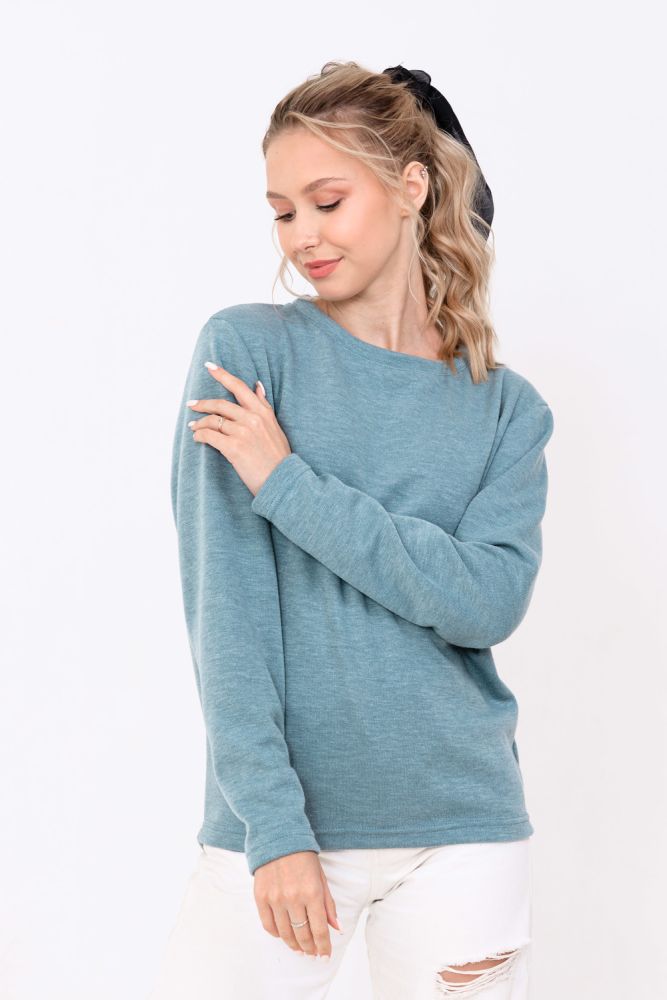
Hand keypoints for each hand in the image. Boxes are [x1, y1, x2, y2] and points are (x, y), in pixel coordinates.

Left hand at [187, 362, 290, 496]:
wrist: (282, 481)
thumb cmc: (278, 457)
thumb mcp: (275, 427)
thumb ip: (264, 406)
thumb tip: (258, 385)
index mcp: (263, 412)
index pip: (240, 387)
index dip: (223, 375)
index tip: (209, 366)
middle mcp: (252, 419)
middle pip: (220, 404)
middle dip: (202, 403)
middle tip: (191, 404)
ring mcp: (242, 433)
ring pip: (212, 420)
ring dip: (199, 423)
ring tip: (194, 427)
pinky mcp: (234, 448)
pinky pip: (209, 436)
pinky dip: (200, 436)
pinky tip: (198, 438)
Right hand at [253, 850, 342, 957]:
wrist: (277, 837)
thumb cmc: (303, 857)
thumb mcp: (321, 878)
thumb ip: (328, 904)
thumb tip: (336, 928)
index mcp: (312, 892)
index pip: (319, 929)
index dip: (323, 946)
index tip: (325, 955)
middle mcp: (293, 898)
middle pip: (302, 935)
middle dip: (310, 948)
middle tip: (313, 954)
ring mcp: (275, 898)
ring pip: (285, 933)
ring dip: (294, 945)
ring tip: (300, 948)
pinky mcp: (261, 897)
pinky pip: (268, 925)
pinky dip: (277, 934)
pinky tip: (284, 935)